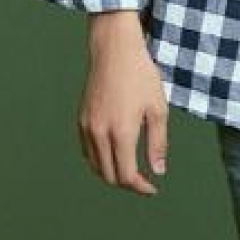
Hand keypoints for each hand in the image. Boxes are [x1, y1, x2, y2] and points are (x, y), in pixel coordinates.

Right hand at [78, 14, 168, 194]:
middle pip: (109, 176)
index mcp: (122, 133)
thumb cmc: (141, 77)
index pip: (126, 176)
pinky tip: (113, 157)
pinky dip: (99, 161)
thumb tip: (158, 171)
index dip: (140, 188)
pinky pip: (87, 151)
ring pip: (95, 166)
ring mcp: (88, 127)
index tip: (152, 188)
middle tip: (143, 182)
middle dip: (127, 184)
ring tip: (130, 171)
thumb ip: (157, 143)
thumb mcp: (158, 110)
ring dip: (112, 175)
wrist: (114, 51)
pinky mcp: (81, 120)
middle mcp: (100, 133)